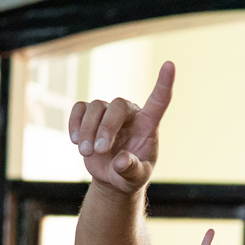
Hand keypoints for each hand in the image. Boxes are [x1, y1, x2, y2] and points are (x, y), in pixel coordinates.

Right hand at [69, 61, 173, 193]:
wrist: (113, 177)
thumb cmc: (130, 175)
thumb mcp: (136, 179)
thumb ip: (131, 170)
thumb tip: (121, 161)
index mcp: (148, 125)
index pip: (159, 101)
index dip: (164, 83)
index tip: (170, 64)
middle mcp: (129, 114)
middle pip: (117, 106)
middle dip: (106, 127)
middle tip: (100, 150)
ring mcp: (109, 113)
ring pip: (95, 107)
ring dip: (87, 130)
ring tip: (86, 153)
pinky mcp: (90, 116)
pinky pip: (79, 109)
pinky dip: (75, 123)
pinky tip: (75, 140)